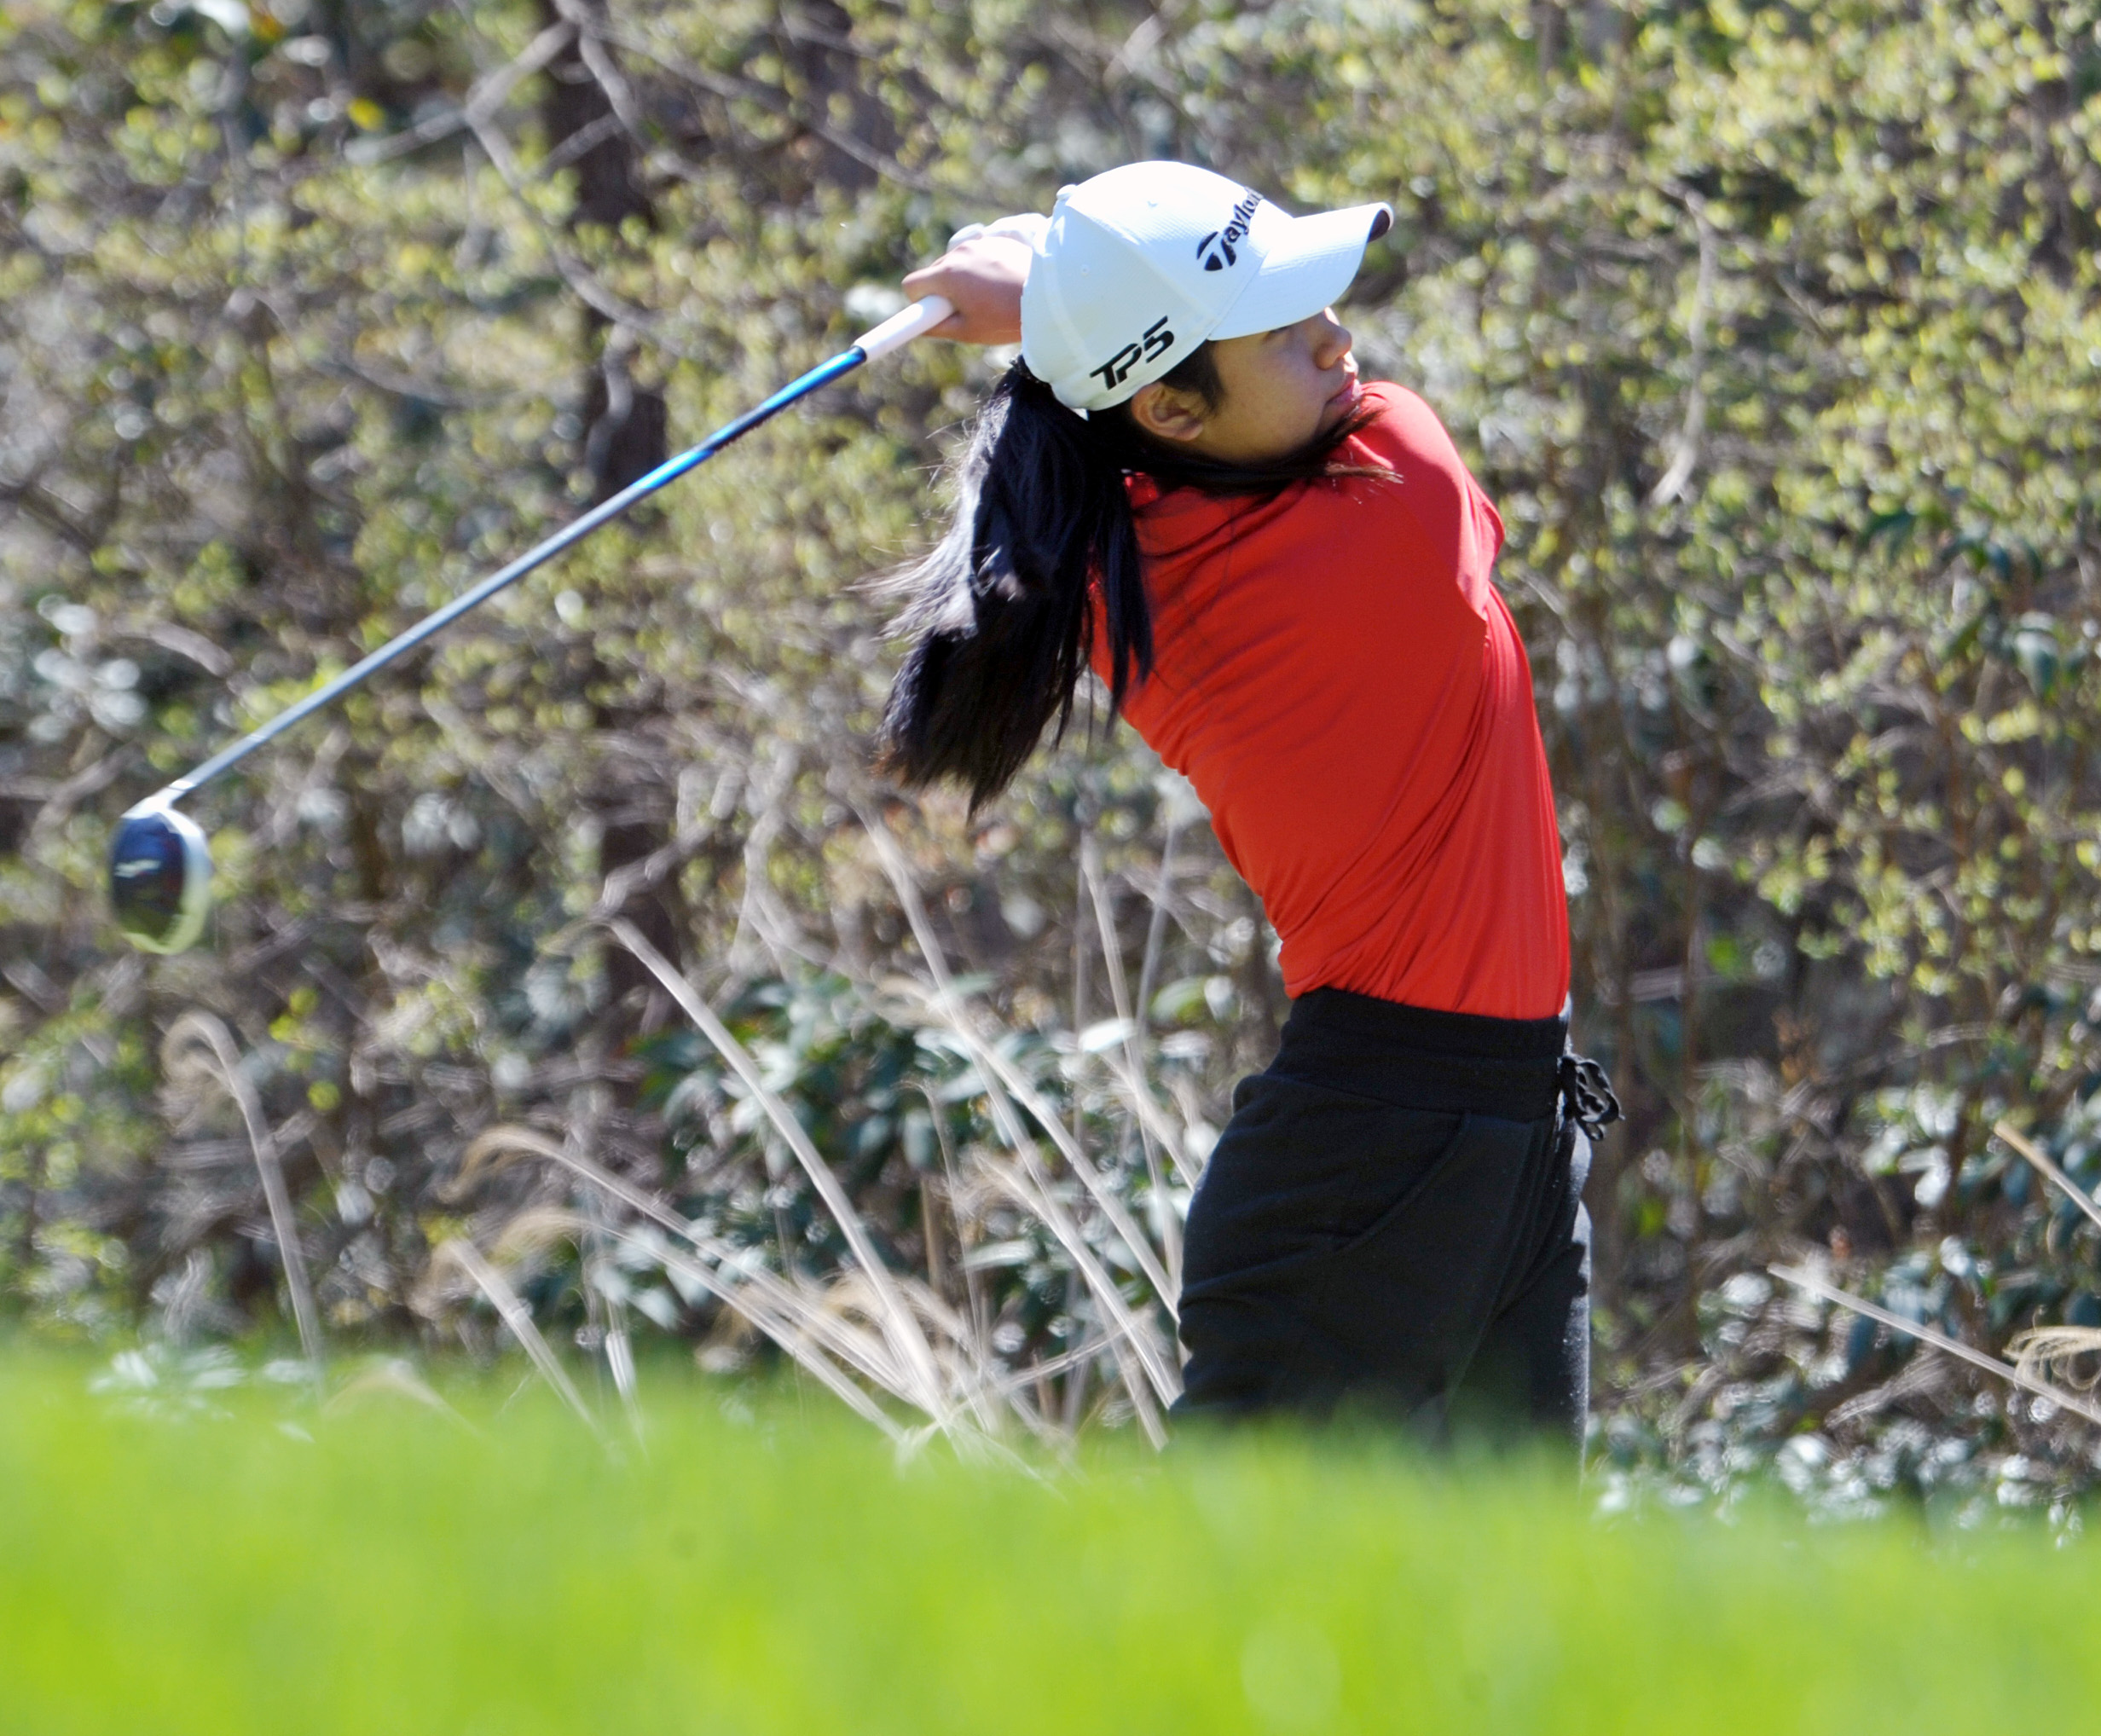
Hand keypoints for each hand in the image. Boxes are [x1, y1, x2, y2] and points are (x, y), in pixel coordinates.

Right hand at [902, 234, 1029, 344]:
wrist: (1049, 297)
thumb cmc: (1007, 318)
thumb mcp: (968, 331)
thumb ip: (937, 327)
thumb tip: (921, 325)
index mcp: (947, 275)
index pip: (912, 285)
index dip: (919, 302)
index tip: (931, 313)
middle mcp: (959, 252)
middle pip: (934, 272)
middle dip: (942, 291)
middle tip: (967, 310)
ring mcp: (979, 243)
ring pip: (956, 263)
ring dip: (962, 279)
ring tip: (988, 298)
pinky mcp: (997, 240)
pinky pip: (977, 255)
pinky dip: (981, 268)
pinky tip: (1001, 284)